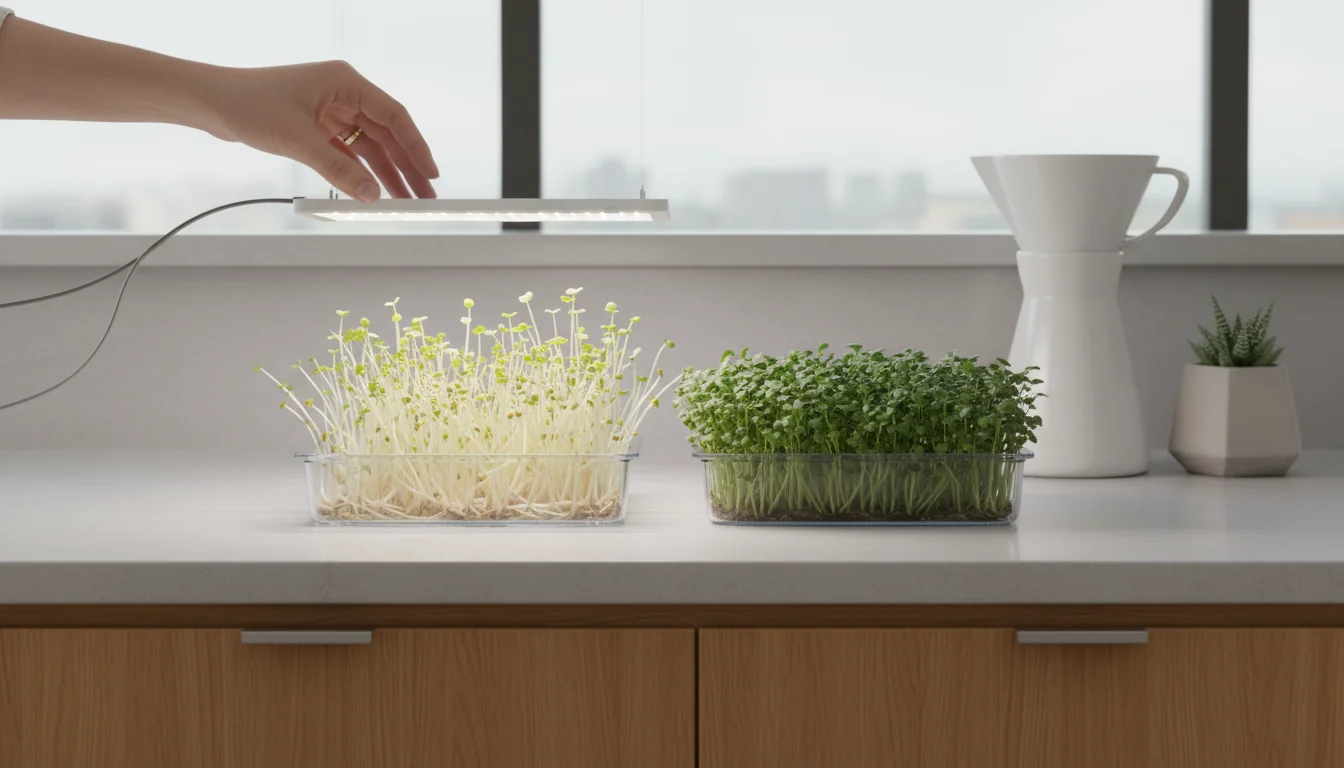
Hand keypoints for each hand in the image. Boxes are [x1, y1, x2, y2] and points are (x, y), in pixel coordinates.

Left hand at [203, 61, 438, 202]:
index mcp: (346, 82)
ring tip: (405, 200)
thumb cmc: (249, 104)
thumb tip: (372, 195)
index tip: (431, 173)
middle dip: (406, 166)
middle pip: (387, 135)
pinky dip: (361, 172)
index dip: (416, 146)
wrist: (210, 102)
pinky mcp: (318, 128)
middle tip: (424, 196)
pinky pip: (350, 153)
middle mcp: (343, 94)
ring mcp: (331, 112)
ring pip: (370, 147)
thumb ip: (339, 169)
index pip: (394, 116)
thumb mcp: (298, 140)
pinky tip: (374, 191)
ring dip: (386, 173)